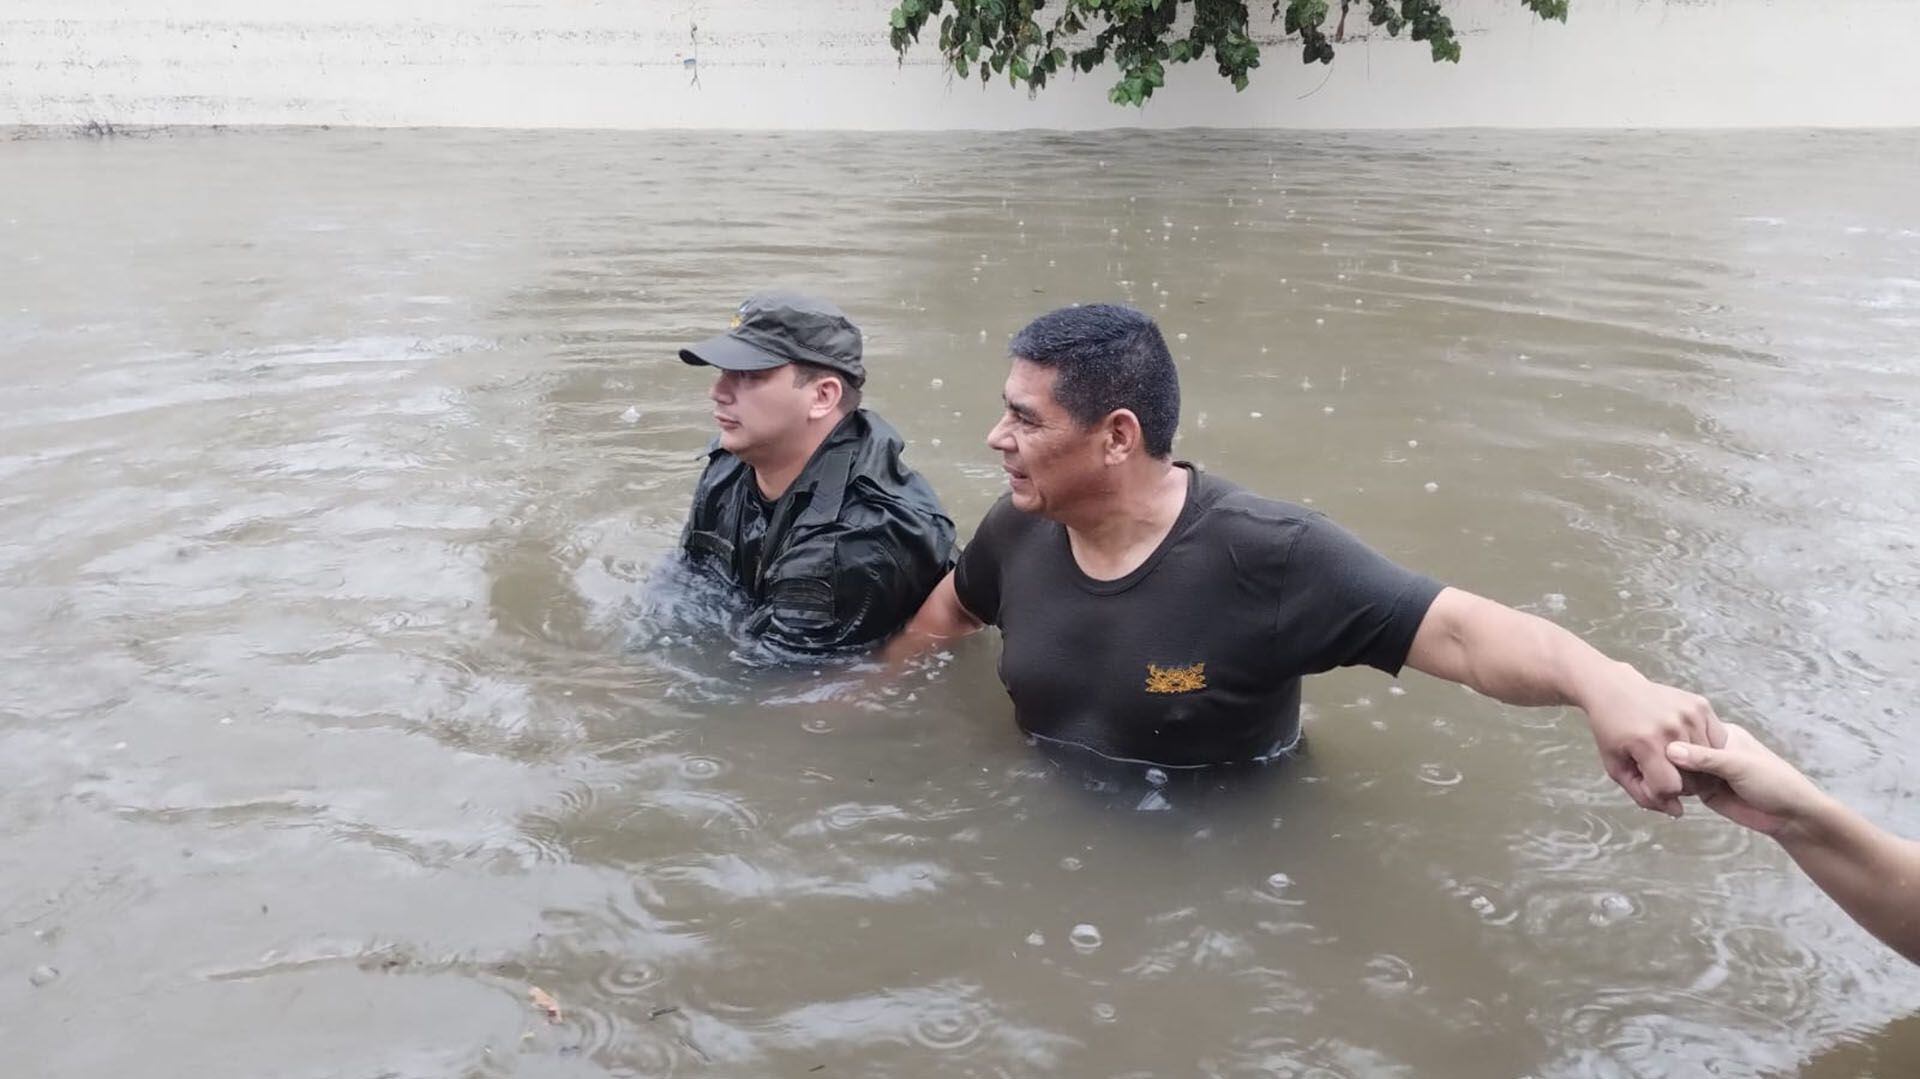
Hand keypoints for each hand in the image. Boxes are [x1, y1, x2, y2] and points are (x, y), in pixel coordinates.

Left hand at [1582, 668, 1725, 816]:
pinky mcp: (1700, 705)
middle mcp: (1671, 727)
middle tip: (1662, 770)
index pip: (1670, 788)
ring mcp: (1689, 714)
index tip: (1649, 781)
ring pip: (1708, 762)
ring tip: (1672, 757)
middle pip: (1693, 778)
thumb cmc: (1612, 730)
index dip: (1660, 792)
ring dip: (1693, 768)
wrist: (1614, 689)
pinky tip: (1685, 743)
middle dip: (1679, 782)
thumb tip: (1677, 812)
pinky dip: (1704, 749)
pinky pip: (1715, 741)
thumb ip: (1643, 795)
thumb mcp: (1616, 766)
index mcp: (1646, 743)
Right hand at [1665, 723, 1826, 836]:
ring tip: (1651, 777)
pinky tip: (1660, 789)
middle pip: (1681, 750)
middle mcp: (1712, 751)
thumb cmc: (1773, 782)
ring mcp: (1708, 772)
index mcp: (1723, 735)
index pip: (1689, 729)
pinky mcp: (1705, 792)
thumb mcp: (1738, 765)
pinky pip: (1683, 787)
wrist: (1791, 816)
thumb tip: (1669, 750)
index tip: (1650, 740)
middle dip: (1667, 757)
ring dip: (1669, 774)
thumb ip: (1704, 758)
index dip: (1671, 735)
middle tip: (1647, 762)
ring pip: (1679, 769)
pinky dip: (1673, 789)